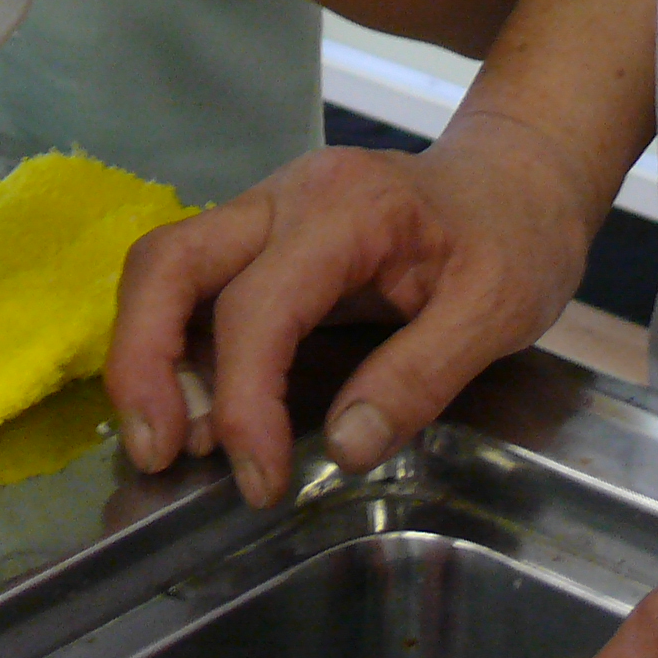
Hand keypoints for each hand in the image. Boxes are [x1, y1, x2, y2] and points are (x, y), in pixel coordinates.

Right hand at [103, 111, 599, 508]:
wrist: (514, 178)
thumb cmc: (513, 238)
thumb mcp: (497, 313)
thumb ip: (418, 379)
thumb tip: (342, 448)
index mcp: (344, 209)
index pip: (258, 306)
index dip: (244, 401)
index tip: (260, 479)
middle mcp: (282, 196)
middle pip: (168, 262)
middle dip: (143, 360)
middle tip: (155, 451)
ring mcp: (262, 209)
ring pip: (165, 267)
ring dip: (147, 354)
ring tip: (167, 441)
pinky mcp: (259, 235)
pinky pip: (193, 282)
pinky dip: (176, 345)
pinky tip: (197, 406)